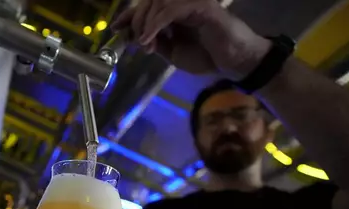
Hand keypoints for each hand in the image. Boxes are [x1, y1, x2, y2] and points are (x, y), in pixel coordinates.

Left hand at [112, 0, 271, 78]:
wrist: (233, 62)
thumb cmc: (207, 56)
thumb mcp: (172, 52)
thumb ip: (154, 42)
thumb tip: (133, 37)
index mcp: (174, 11)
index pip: (147, 5)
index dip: (129, 14)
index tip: (116, 28)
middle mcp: (182, 1)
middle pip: (149, 0)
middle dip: (136, 20)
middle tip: (138, 42)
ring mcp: (191, 1)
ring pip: (157, 1)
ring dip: (145, 22)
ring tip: (146, 44)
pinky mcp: (201, 5)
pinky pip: (170, 8)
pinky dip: (155, 24)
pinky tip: (149, 39)